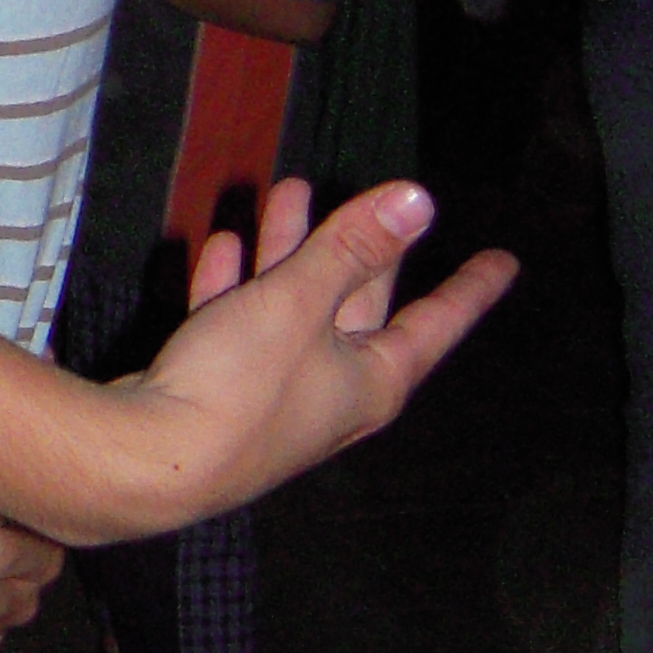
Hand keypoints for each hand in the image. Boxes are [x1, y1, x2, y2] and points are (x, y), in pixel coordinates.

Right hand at [108, 178, 513, 536]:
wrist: (149, 460)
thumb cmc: (242, 384)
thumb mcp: (301, 301)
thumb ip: (353, 246)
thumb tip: (418, 200)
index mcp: (372, 378)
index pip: (436, 323)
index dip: (468, 288)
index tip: (503, 262)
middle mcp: (332, 390)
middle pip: (358, 305)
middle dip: (356, 247)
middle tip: (369, 201)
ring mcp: (275, 396)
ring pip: (293, 308)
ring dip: (289, 251)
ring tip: (286, 192)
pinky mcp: (222, 394)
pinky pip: (240, 328)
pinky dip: (237, 286)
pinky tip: (224, 246)